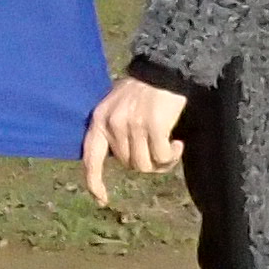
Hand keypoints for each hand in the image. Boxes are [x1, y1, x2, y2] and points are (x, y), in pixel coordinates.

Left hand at [78, 75, 190, 205]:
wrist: (164, 69)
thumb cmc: (143, 90)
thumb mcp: (117, 106)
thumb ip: (113, 131)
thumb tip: (122, 161)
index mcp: (99, 119)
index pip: (90, 158)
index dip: (94, 182)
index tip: (102, 199)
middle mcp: (112, 123)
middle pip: (128, 165)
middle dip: (146, 163)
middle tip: (160, 150)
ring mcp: (132, 124)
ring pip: (145, 166)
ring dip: (161, 162)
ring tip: (171, 147)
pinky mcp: (153, 125)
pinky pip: (162, 157)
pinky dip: (172, 156)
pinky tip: (178, 143)